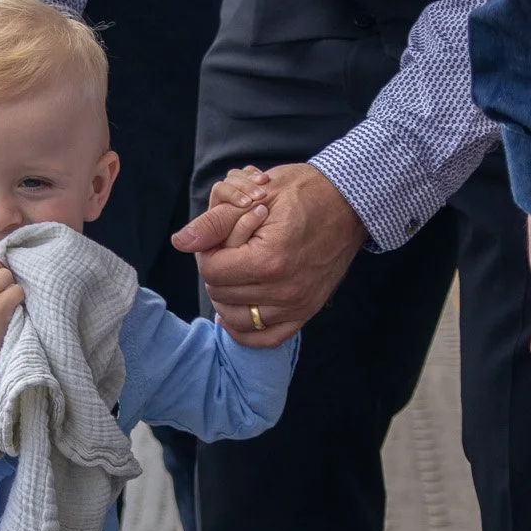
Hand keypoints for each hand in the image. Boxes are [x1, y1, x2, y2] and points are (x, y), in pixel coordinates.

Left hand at [174, 163, 366, 344]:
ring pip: (237, 319)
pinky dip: (247, 329)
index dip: (207, 252)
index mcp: (269, 260)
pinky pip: (267, 337)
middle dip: (217, 271)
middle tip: (228, 251)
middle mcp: (284, 290)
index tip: (219, 238)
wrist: (350, 202)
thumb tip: (181, 242)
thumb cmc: (304, 192)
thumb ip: (216, 222)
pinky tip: (237, 312)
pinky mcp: (307, 311)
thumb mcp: (257, 196)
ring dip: (227, 298)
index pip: (211, 271)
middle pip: (221, 294)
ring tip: (234, 275)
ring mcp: (297, 305)